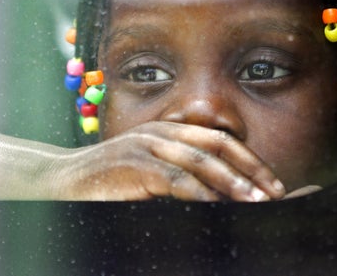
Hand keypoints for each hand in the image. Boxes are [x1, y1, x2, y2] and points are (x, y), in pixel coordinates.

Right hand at [48, 121, 285, 201]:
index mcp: (167, 131)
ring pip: (199, 160)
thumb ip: (179, 176)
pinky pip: (173, 177)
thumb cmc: (108, 182)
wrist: (61, 181)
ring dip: (231, 182)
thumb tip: (220, 196)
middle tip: (275, 193)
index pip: (218, 139)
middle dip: (250, 169)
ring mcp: (144, 146)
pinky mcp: (132, 165)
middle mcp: (159, 132)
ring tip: (254, 201)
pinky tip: (215, 206)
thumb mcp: (148, 172)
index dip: (249, 160)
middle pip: (216, 145)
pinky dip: (198, 193)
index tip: (273, 184)